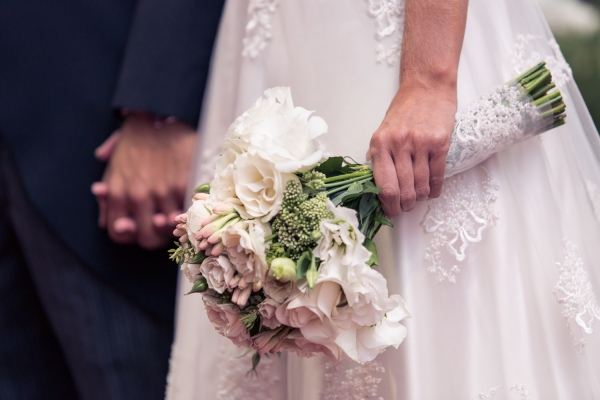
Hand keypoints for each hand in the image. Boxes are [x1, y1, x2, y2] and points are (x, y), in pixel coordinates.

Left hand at [99, 115, 195, 248]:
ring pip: (169, 229)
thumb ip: (107, 186)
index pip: (118, 234)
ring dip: (174, 224)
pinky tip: (189, 203)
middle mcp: (136, 196)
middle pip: (146, 239)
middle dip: (154, 235)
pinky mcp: (182, 185)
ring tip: (177, 213)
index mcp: (115, 192)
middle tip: (161, 223)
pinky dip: (188, 211)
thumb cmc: (137, 135)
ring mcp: (161, 192)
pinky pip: (186, 211)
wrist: (161, 113)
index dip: (130, 234)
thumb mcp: (113, 160)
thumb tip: (102, 202)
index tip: (140, 226)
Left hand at [369, 85, 455, 216]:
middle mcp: (398, 145)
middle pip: (403, 191)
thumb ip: (379, 156)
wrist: (427, 86)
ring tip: (418, 198)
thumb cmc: (405, 110)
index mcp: (379, 144)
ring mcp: (420, 144)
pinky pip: (437, 176)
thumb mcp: (382, 131)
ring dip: (420, 198)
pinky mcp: (440, 143)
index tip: (390, 212)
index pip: (384, 186)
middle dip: (404, 206)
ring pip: (421, 186)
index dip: (388, 206)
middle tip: (405, 208)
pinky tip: (432, 192)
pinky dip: (435, 190)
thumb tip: (377, 184)